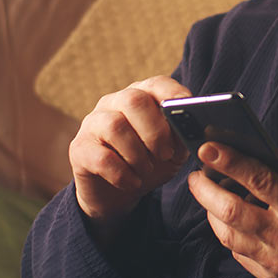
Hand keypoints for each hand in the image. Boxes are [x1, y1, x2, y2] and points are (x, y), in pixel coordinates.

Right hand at [69, 76, 191, 242]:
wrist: (117, 194)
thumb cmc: (148, 164)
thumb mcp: (173, 151)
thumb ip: (183, 137)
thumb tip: (199, 130)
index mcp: (141, 97)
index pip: (157, 84)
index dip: (174, 95)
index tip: (188, 113)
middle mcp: (114, 103)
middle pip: (134, 100)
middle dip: (155, 130)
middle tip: (165, 154)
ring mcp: (93, 123)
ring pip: (115, 126)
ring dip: (138, 154)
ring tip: (147, 170)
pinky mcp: (79, 149)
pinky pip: (101, 156)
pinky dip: (122, 173)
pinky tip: (132, 183)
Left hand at [187, 143, 277, 277]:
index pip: (259, 180)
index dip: (229, 161)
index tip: (207, 147)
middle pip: (231, 210)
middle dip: (205, 189)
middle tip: (196, 174)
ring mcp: (275, 260)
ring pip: (228, 234)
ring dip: (210, 211)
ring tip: (206, 193)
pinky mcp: (270, 276)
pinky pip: (237, 253)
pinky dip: (226, 234)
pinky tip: (224, 219)